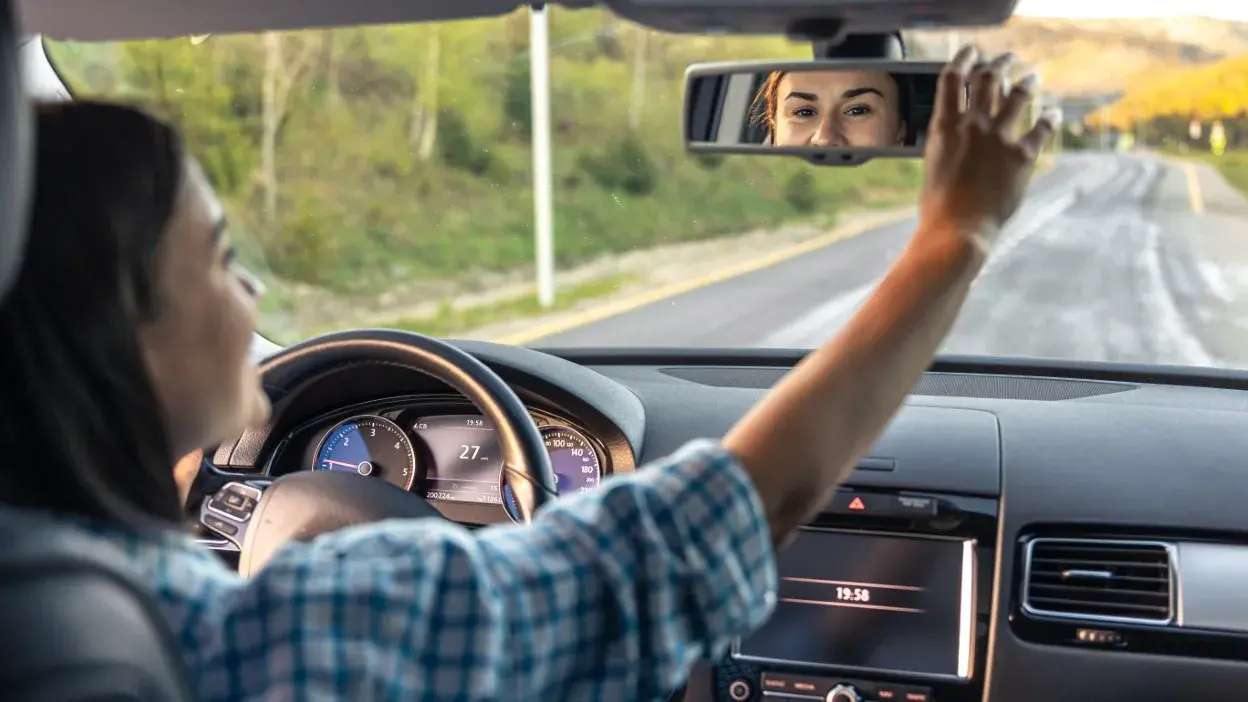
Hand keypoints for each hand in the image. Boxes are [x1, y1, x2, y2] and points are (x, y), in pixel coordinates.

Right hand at [919, 46, 1058, 253]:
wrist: (958, 231)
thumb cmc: (939, 206)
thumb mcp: (934, 164)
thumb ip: (948, 141)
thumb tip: (959, 129)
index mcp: (944, 127)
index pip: (952, 77)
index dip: (964, 59)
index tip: (971, 53)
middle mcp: (973, 125)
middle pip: (988, 78)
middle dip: (1000, 64)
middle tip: (1007, 61)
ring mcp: (999, 138)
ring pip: (1018, 94)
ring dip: (1027, 81)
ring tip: (1032, 77)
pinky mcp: (1022, 156)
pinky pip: (1041, 127)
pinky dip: (1048, 117)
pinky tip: (1052, 114)